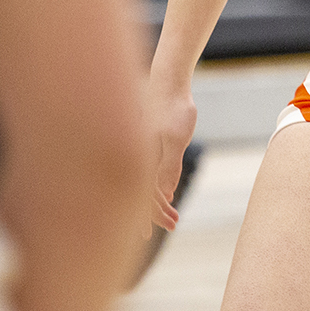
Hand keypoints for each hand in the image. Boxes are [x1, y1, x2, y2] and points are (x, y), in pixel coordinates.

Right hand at [145, 76, 196, 231]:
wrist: (169, 79)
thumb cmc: (174, 106)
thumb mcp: (176, 138)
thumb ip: (168, 166)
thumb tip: (164, 194)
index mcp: (138, 153)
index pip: (141, 192)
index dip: (148, 213)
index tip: (155, 231)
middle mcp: (133, 151)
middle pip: (138, 189)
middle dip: (155, 210)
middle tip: (175, 224)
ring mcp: (136, 146)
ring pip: (141, 180)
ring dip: (156, 199)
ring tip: (174, 214)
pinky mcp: (143, 141)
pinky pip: (143, 168)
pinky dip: (152, 184)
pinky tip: (165, 190)